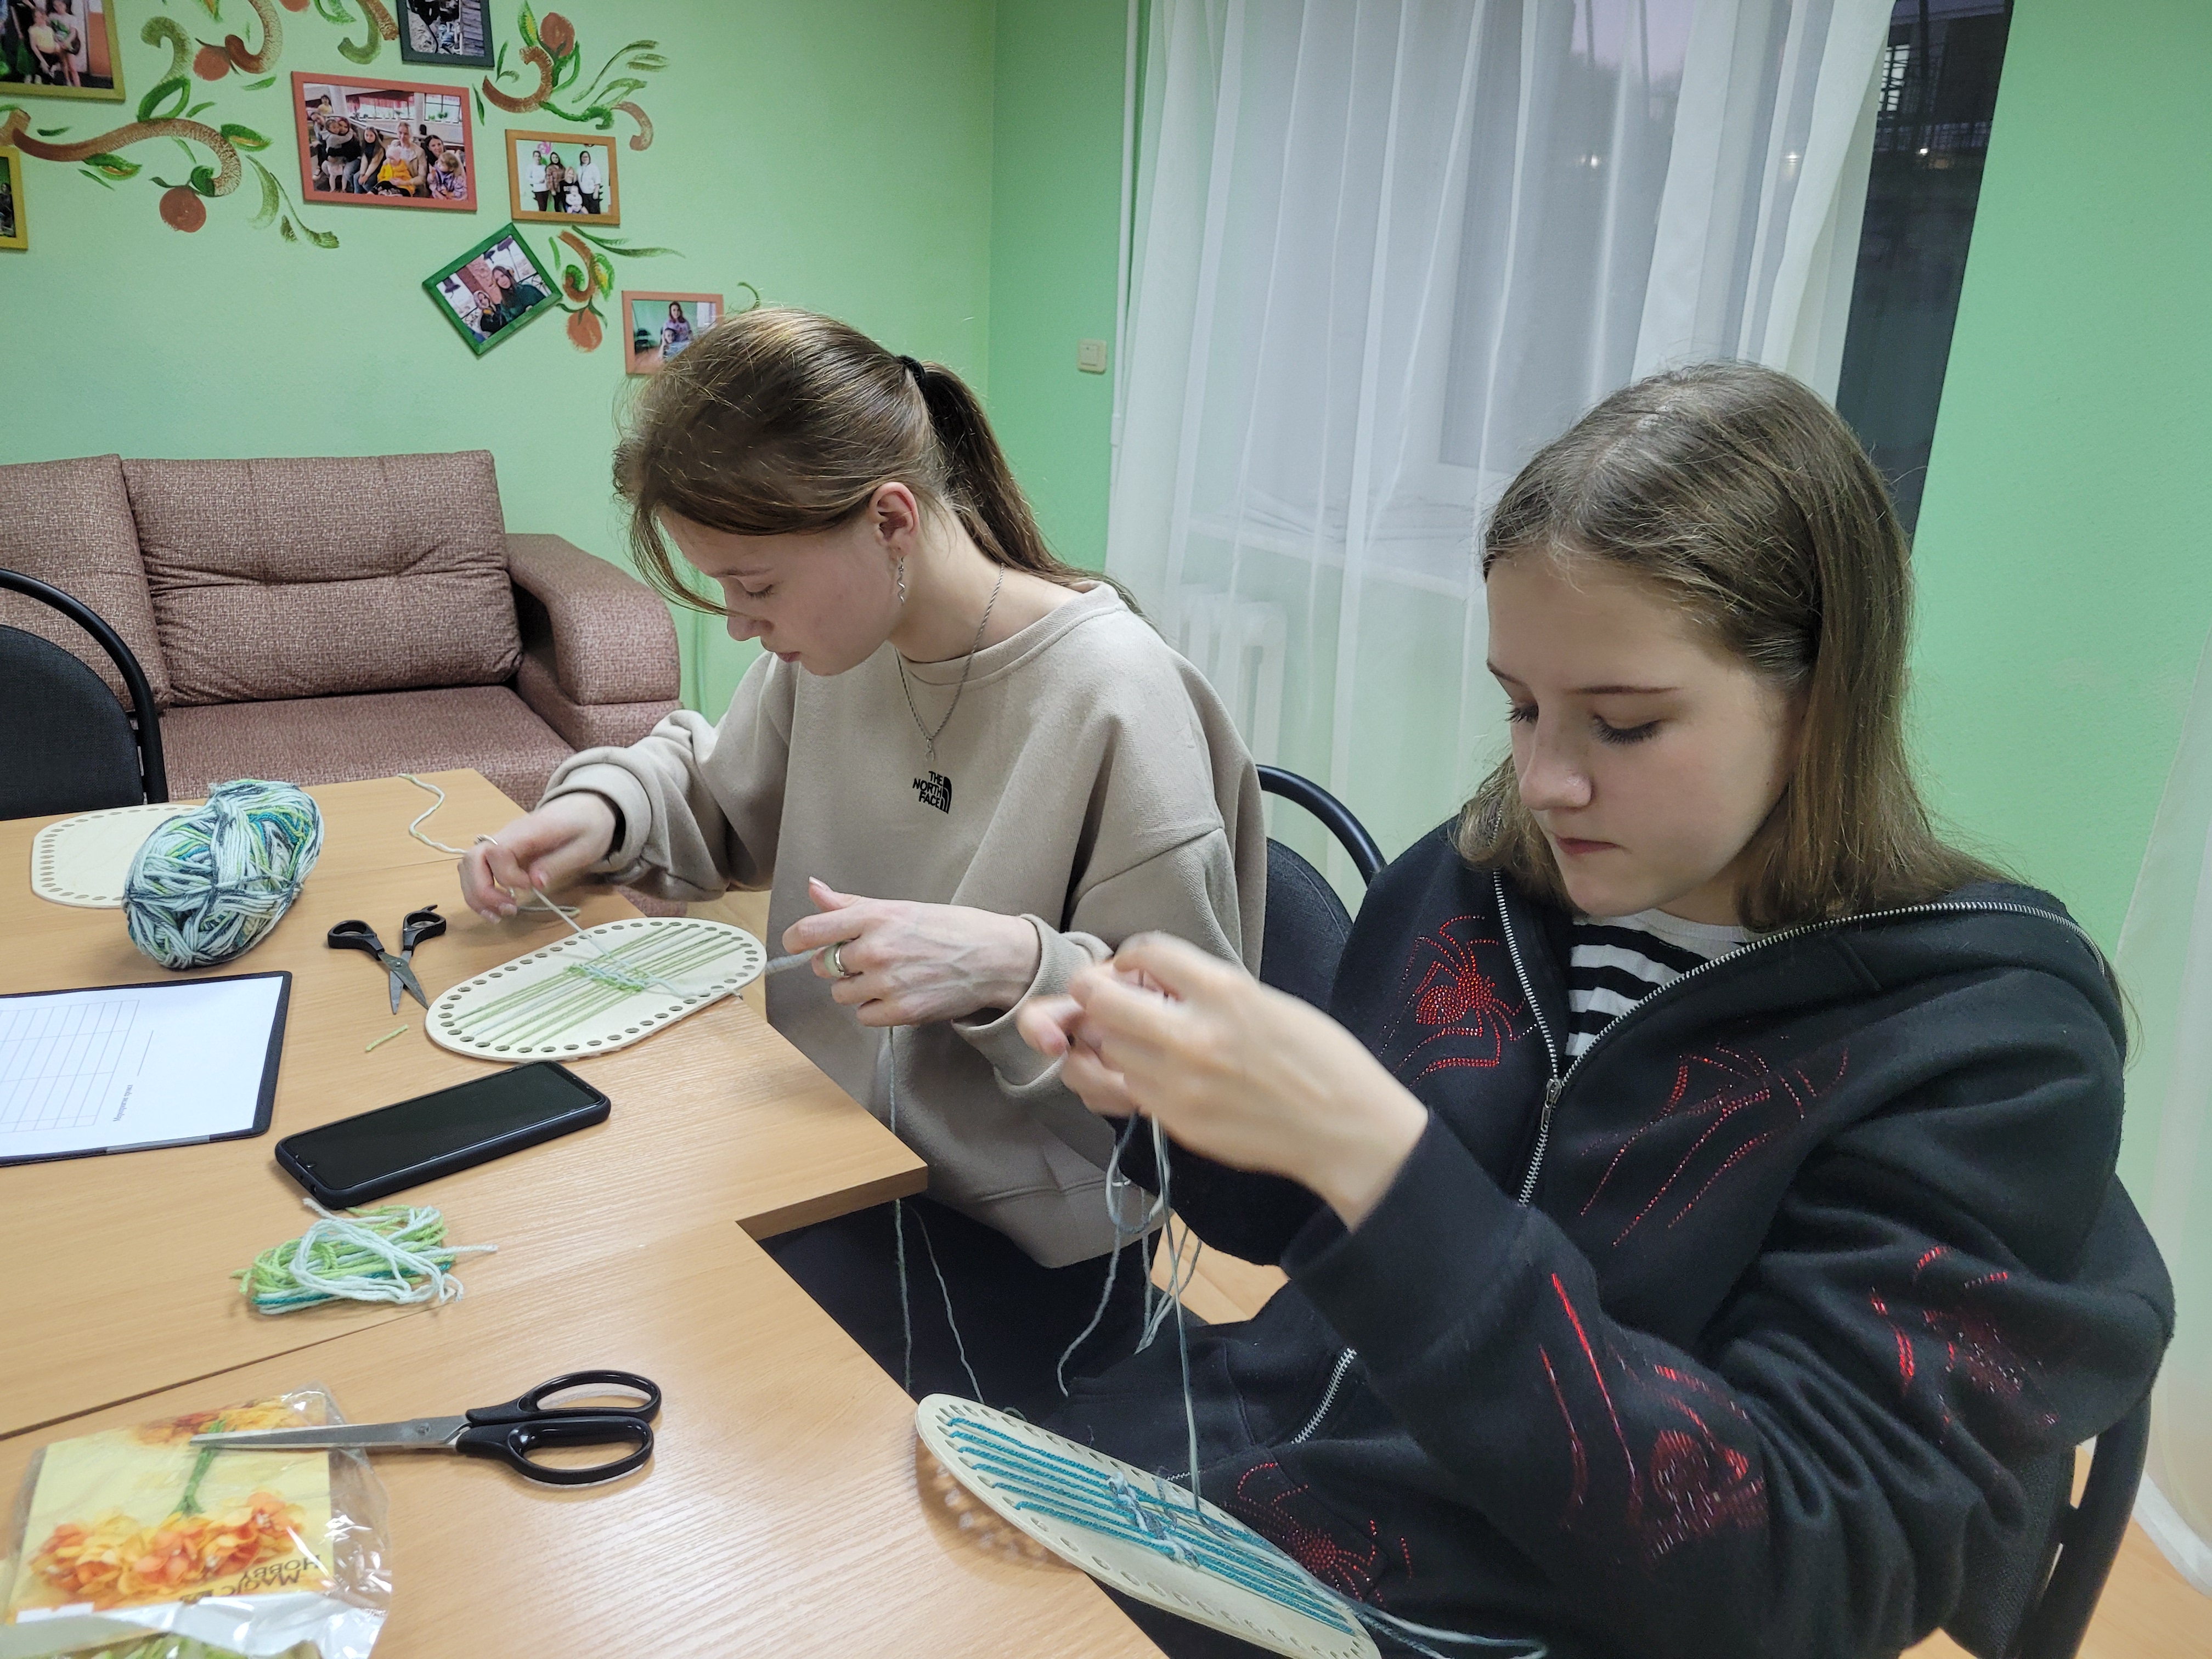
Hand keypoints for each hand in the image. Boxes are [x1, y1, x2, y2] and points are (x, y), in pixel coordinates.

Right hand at [459, 793, 618, 919]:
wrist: (585, 809)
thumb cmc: (587, 827)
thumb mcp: (585, 846)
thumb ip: (558, 862)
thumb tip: (535, 883)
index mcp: (528, 830)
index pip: (497, 850)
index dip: (507, 875)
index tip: (529, 887)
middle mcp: (507, 835)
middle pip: (472, 858)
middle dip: (482, 890)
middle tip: (508, 910)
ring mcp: (501, 843)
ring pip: (468, 866)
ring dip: (476, 895)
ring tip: (499, 915)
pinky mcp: (501, 854)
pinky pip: (478, 871)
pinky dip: (479, 892)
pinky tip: (495, 908)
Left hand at [782, 878, 1042, 1026]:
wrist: (996, 957)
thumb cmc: (952, 928)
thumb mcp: (900, 907)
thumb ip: (851, 905)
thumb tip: (814, 888)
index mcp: (875, 917)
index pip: (810, 930)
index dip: (795, 940)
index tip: (797, 943)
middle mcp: (876, 949)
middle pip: (823, 966)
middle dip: (838, 964)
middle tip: (868, 958)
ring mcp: (888, 982)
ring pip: (841, 994)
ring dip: (857, 988)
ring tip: (888, 976)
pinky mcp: (901, 1010)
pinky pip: (863, 1015)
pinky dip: (875, 1008)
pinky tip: (898, 993)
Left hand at [1017, 934, 1427, 1228]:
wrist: (1345, 1128)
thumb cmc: (1319, 1058)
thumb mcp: (1266, 1000)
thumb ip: (1207, 987)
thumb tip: (1153, 980)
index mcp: (1224, 991)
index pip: (1145, 950)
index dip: (1130, 954)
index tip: (1133, 964)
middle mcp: (1192, 1035)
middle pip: (1102, 1001)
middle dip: (1097, 993)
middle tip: (1108, 997)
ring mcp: (1179, 1084)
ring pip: (1108, 1048)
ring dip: (1116, 1037)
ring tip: (1142, 1039)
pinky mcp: (1177, 1122)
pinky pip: (1131, 1088)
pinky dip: (1136, 1076)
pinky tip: (1163, 1074)